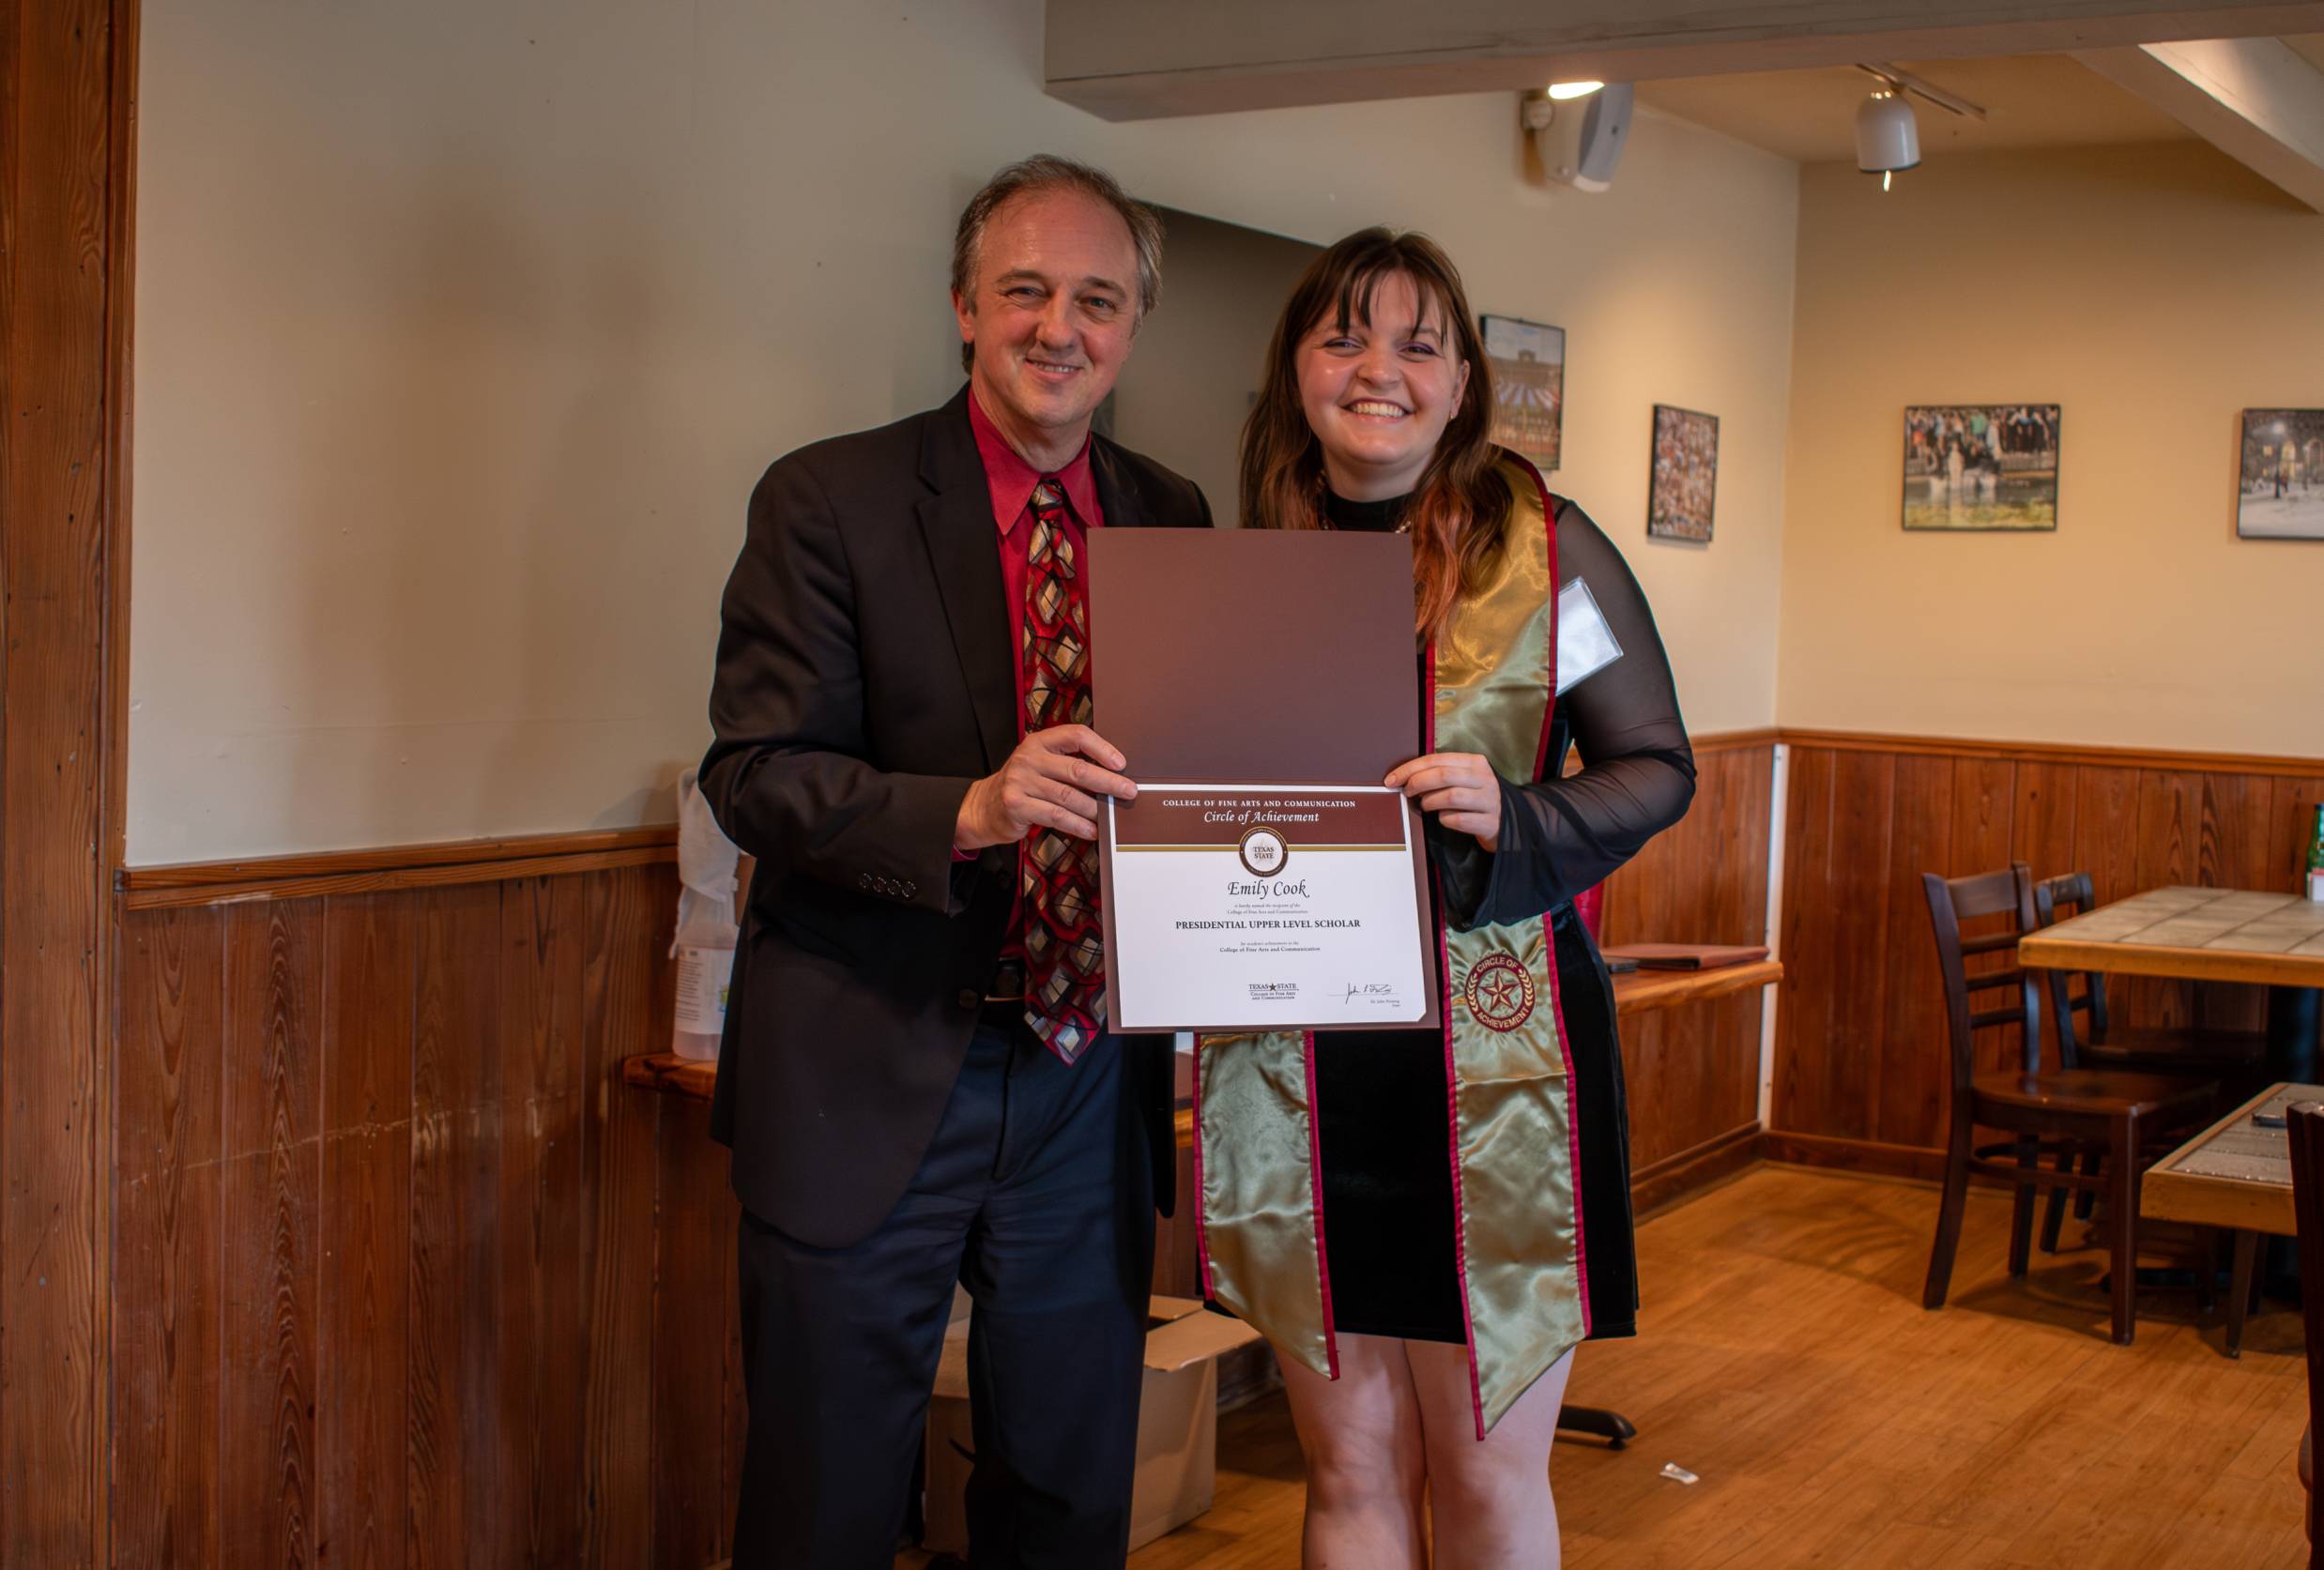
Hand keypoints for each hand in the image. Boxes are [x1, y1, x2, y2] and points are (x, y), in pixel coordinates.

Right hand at [954, 725, 1135, 850]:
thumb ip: (1067, 763)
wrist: (984, 806)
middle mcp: (1029, 758)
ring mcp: (1020, 781)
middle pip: (1077, 769)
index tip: (1121, 763)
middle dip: (1108, 782)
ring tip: (1111, 817)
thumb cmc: (1023, 784)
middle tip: (1128, 791)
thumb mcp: (1040, 764)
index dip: (1101, 748)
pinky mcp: (1016, 805)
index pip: (1075, 735)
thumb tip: (1112, 775)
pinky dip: (1078, 825)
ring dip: (1095, 809)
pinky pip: (1055, 816)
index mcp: (1039, 742)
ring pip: (1068, 796)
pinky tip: (1091, 830)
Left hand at [1385, 752, 1502, 851]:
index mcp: (1475, 762)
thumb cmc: (1475, 799)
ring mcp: (1490, 801)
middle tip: (1407, 792)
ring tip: (1426, 806)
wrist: (1506, 823)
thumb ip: (1440, 774)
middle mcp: (1485, 779)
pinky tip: (1445, 818)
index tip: (1392, 779)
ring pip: (1450, 797)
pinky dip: (1445, 819)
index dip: (1410, 768)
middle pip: (1443, 775)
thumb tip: (1406, 778)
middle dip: (1417, 783)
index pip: (1437, 759)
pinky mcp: (1490, 822)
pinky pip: (1459, 819)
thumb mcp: (1463, 779)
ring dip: (1430, 802)